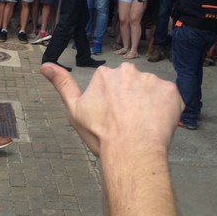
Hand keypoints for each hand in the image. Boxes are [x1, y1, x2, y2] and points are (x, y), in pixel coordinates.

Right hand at [39, 63, 181, 157]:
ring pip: (150, 90)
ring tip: (142, 125)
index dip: (110, 102)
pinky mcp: (171, 91)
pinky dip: (165, 109)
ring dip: (148, 103)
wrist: (131, 150)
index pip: (110, 84)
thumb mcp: (74, 109)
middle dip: (130, 98)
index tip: (111, 117)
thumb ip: (62, 84)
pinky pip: (169, 98)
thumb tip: (45, 65)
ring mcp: (152, 80)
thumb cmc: (100, 133)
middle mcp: (128, 71)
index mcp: (104, 74)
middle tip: (128, 121)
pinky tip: (156, 124)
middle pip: (131, 84)